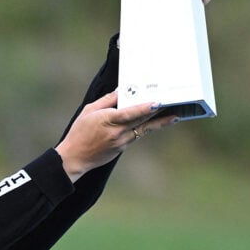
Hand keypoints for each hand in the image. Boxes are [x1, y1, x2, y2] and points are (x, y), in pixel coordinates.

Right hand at [54, 91, 178, 182]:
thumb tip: (121, 91)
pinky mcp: (122, 148)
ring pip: (143, 129)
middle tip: (173, 103)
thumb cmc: (79, 132)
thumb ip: (106, 101)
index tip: (157, 104)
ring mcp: (121, 142)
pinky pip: (136, 135)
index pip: (130, 113)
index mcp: (108, 120)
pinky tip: (154, 122)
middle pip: (142, 121)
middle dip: (158, 112)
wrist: (75, 157)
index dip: (145, 109)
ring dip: (159, 122)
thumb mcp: (89, 111)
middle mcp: (117, 132)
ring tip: (174, 116)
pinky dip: (145, 128)